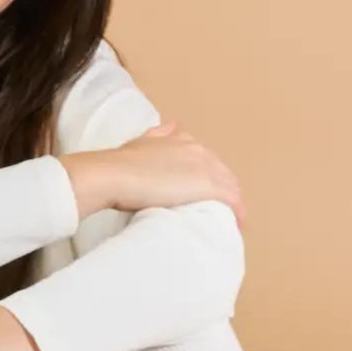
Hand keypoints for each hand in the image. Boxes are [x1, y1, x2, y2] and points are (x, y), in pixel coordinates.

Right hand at [99, 120, 245, 229]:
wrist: (114, 175)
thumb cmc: (120, 164)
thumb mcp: (142, 141)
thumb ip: (159, 135)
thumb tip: (172, 125)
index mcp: (184, 141)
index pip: (208, 161)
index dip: (210, 178)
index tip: (205, 194)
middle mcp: (198, 150)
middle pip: (224, 174)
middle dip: (225, 192)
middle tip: (219, 212)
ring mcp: (205, 168)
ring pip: (231, 187)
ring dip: (232, 204)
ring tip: (228, 222)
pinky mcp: (208, 186)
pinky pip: (232, 201)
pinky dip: (236, 213)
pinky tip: (236, 224)